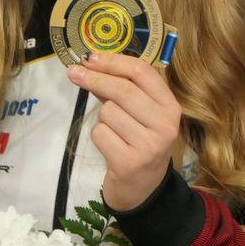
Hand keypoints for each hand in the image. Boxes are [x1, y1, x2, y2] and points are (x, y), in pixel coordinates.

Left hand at [68, 52, 181, 211]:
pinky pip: (100, 133)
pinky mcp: (129, 162)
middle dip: (95, 78)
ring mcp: (149, 146)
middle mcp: (165, 125)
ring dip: (102, 118)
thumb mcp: (140, 114)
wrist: (143, 188)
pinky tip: (111, 146)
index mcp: (170, 106)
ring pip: (108, 112)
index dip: (113, 61)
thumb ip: (120, 90)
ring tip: (114, 131)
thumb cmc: (139, 142)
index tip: (90, 57)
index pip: (142, 72)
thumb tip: (89, 65)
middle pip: (123, 90)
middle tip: (74, 73)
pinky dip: (99, 136)